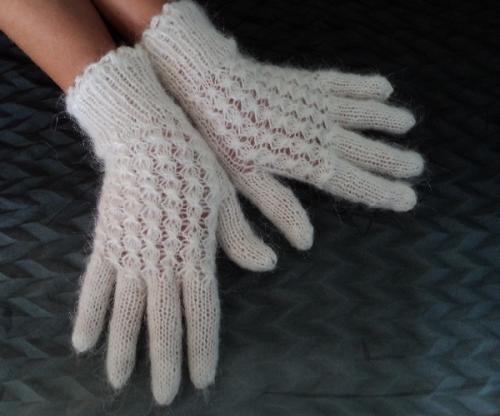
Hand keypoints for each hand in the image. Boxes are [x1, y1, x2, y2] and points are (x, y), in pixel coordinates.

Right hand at [67, 46, 274, 404]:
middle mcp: (162, 260)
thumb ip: (241, 238)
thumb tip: (268, 266)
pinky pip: (94, 285)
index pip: (201, 311)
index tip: (200, 378)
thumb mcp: (225, 197)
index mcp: (196, 251)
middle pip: (164, 322)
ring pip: (126, 312)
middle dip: (165, 362)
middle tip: (164, 397)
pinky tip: (81, 342)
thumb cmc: (192, 164)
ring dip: (124, 349)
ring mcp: (130, 252)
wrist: (146, 134)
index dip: (201, 348)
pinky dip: (88, 314)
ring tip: (120, 382)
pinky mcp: (107, 241)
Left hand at [143, 0, 423, 249]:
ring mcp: (316, 103)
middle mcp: (320, 132)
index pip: (354, 182)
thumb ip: (278, 209)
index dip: (383, 192)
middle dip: (393, 160)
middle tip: (418, 166)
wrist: (210, 82)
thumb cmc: (221, 137)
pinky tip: (384, 86)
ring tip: (409, 124)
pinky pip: (345, 83)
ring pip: (362, 112)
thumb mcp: (245, 180)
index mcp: (307, 160)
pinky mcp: (306, 83)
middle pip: (366, 149)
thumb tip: (305, 242)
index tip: (409, 199)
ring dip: (387, 119)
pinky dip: (365, 86)